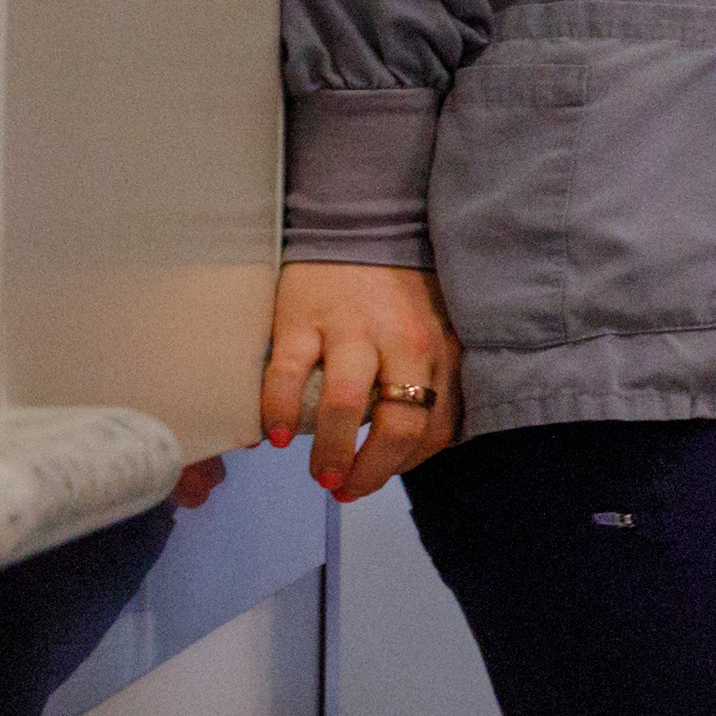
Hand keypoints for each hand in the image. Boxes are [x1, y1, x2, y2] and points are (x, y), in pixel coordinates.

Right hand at [262, 263, 460, 500]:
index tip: (380, 478)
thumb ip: (428, 378)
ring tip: (321, 476)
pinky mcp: (303, 318)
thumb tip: (413, 440)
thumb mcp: (430, 331)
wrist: (360, 224)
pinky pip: (290, 375)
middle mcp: (403, 344)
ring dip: (333, 451)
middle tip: (347, 490)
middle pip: (400, 425)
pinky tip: (277, 438)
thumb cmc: (396, 291)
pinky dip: (282, 412)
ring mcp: (352, 331)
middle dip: (373, 470)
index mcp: (438, 352)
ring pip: (348, 406)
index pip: (436, 427)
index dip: (408, 464)